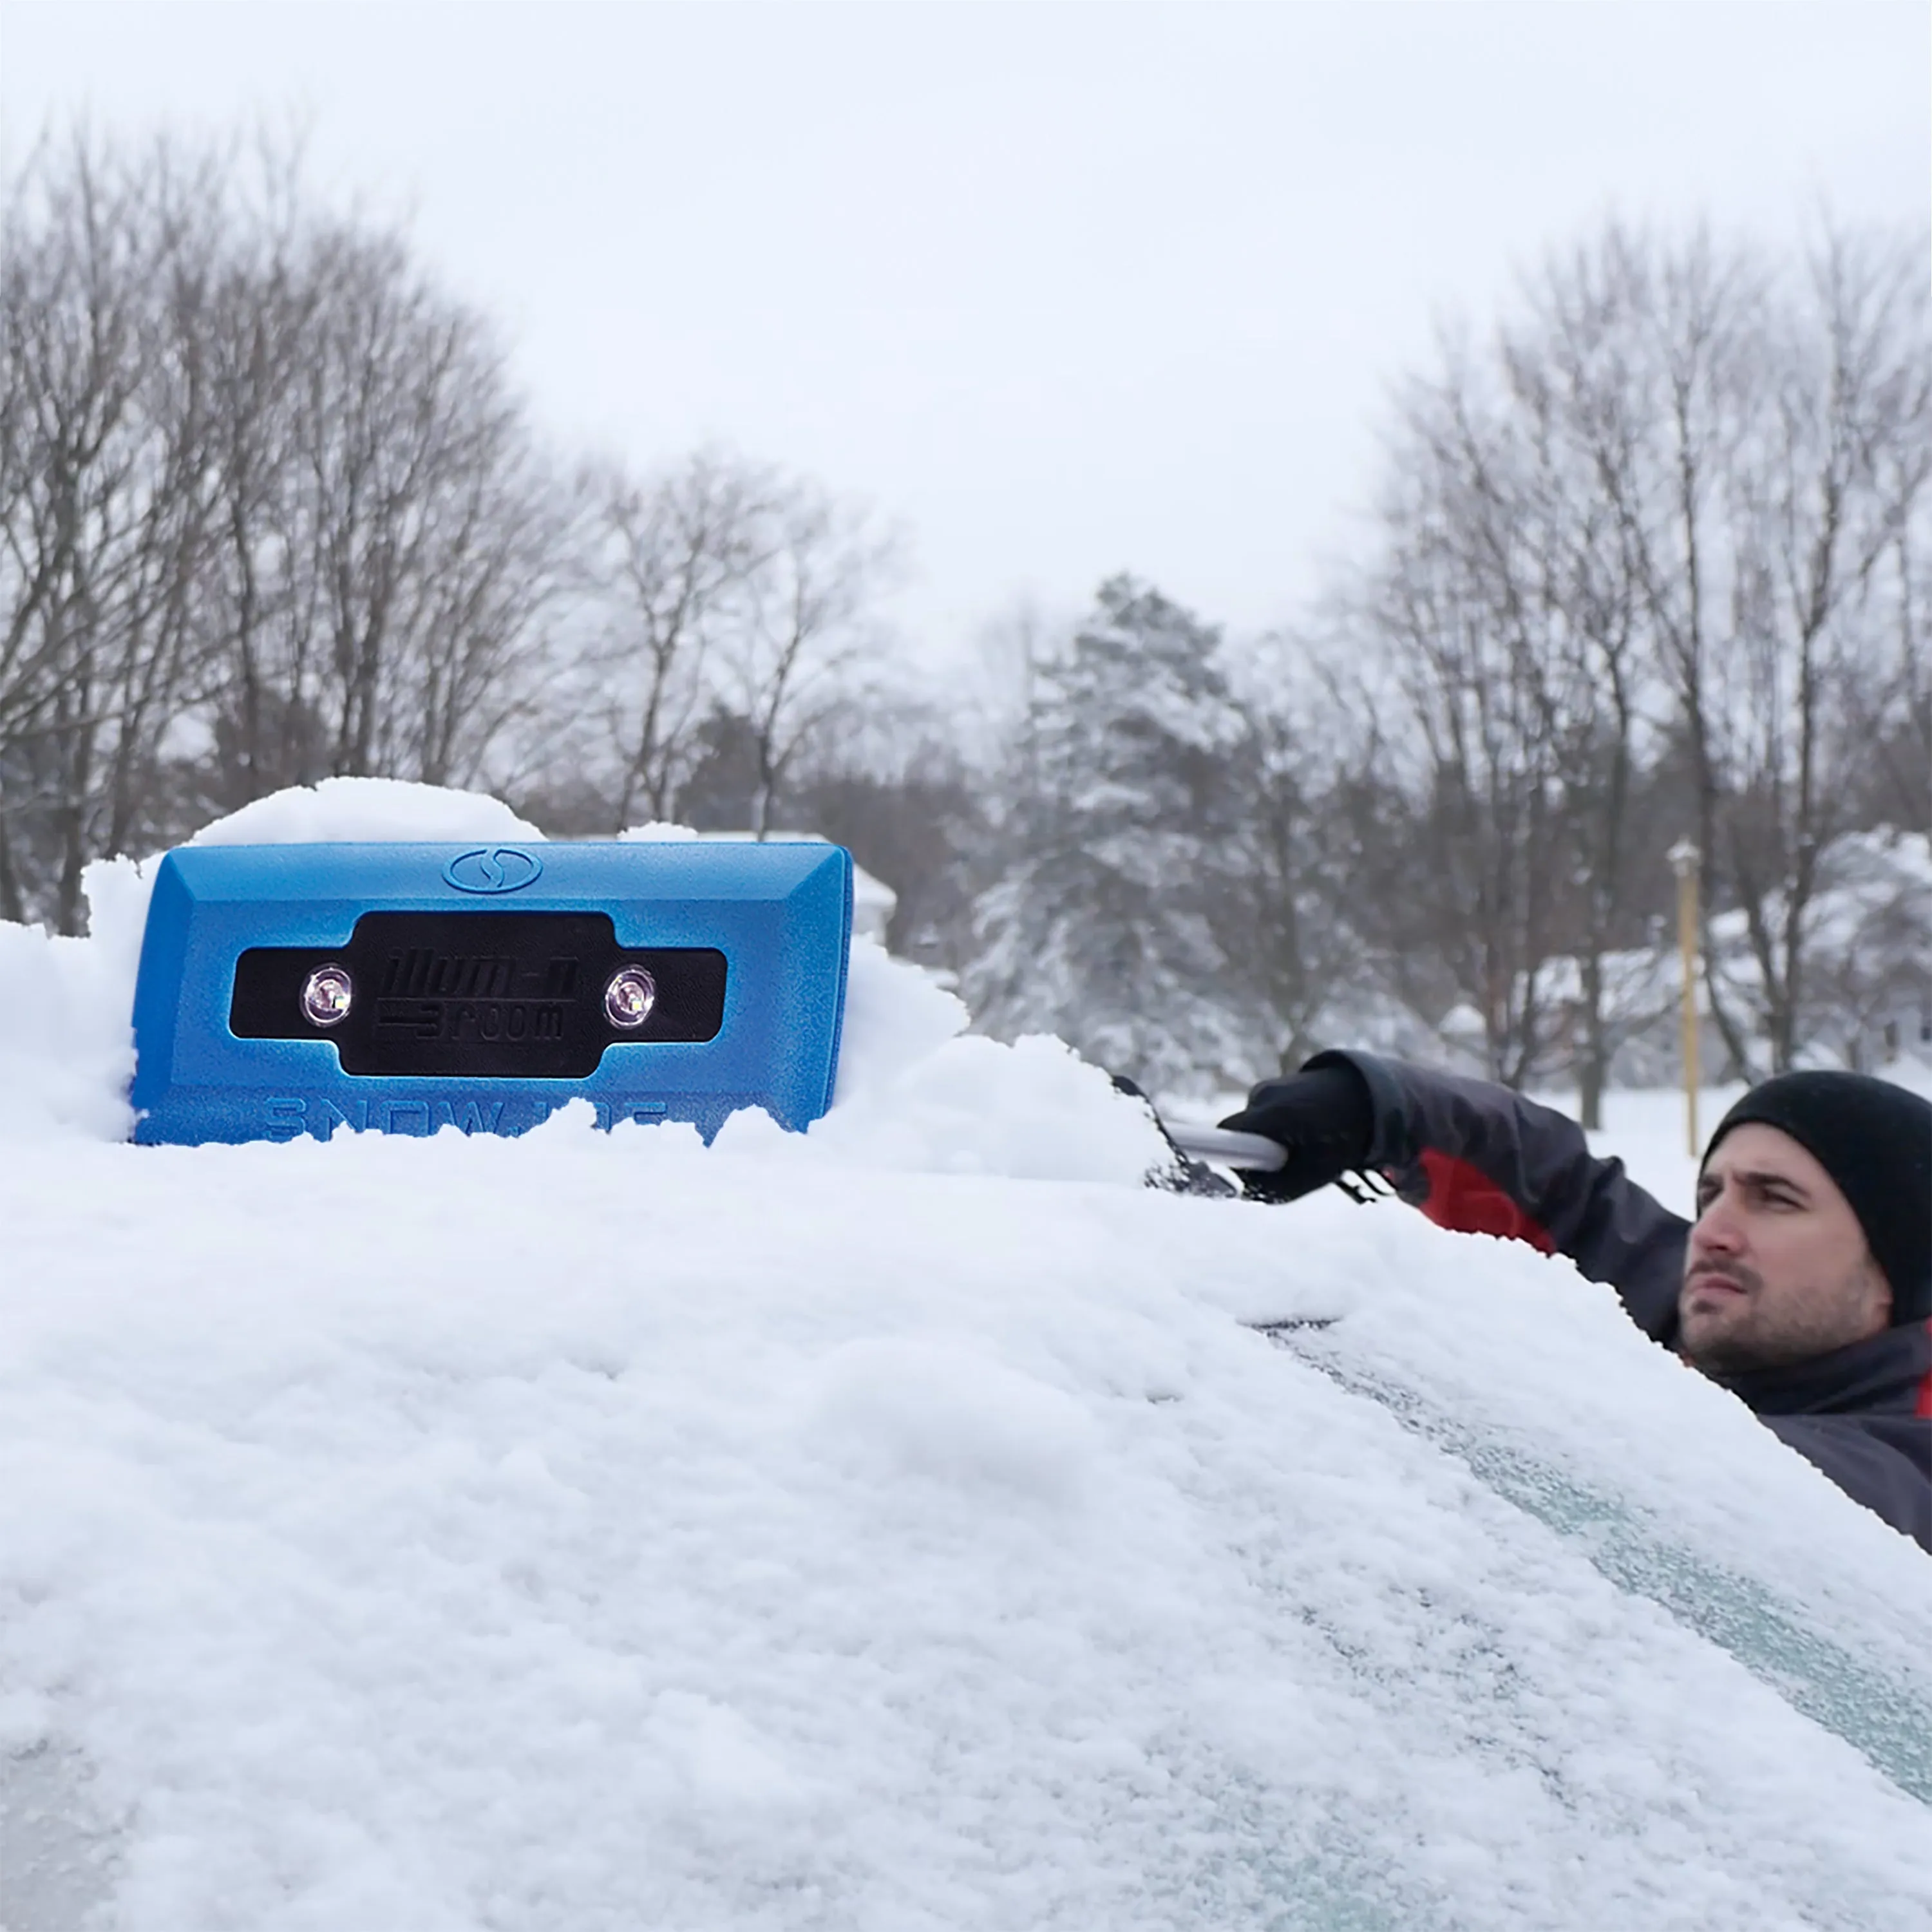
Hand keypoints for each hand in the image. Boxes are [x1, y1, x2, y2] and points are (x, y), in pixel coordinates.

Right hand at [1217, 1063, 1374, 1202]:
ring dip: (1264, 1142)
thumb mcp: (1315, 1172)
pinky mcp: (1271, 1088)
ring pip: (1248, 1127)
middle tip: (1279, 1167)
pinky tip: (1300, 1131)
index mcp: (1277, 1114)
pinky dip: (1272, 1130)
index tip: (1206, 1171)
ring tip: (1302, 1146)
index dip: (1212, 1154)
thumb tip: (1241, 1189)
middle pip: (1234, 1133)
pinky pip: (1259, 1116)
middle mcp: (1265, 1095)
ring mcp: (1266, 1088)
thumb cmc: (1345, 1138)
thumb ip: (1276, 1185)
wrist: (1371, 1097)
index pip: (1226, 1135)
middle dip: (1247, 1155)